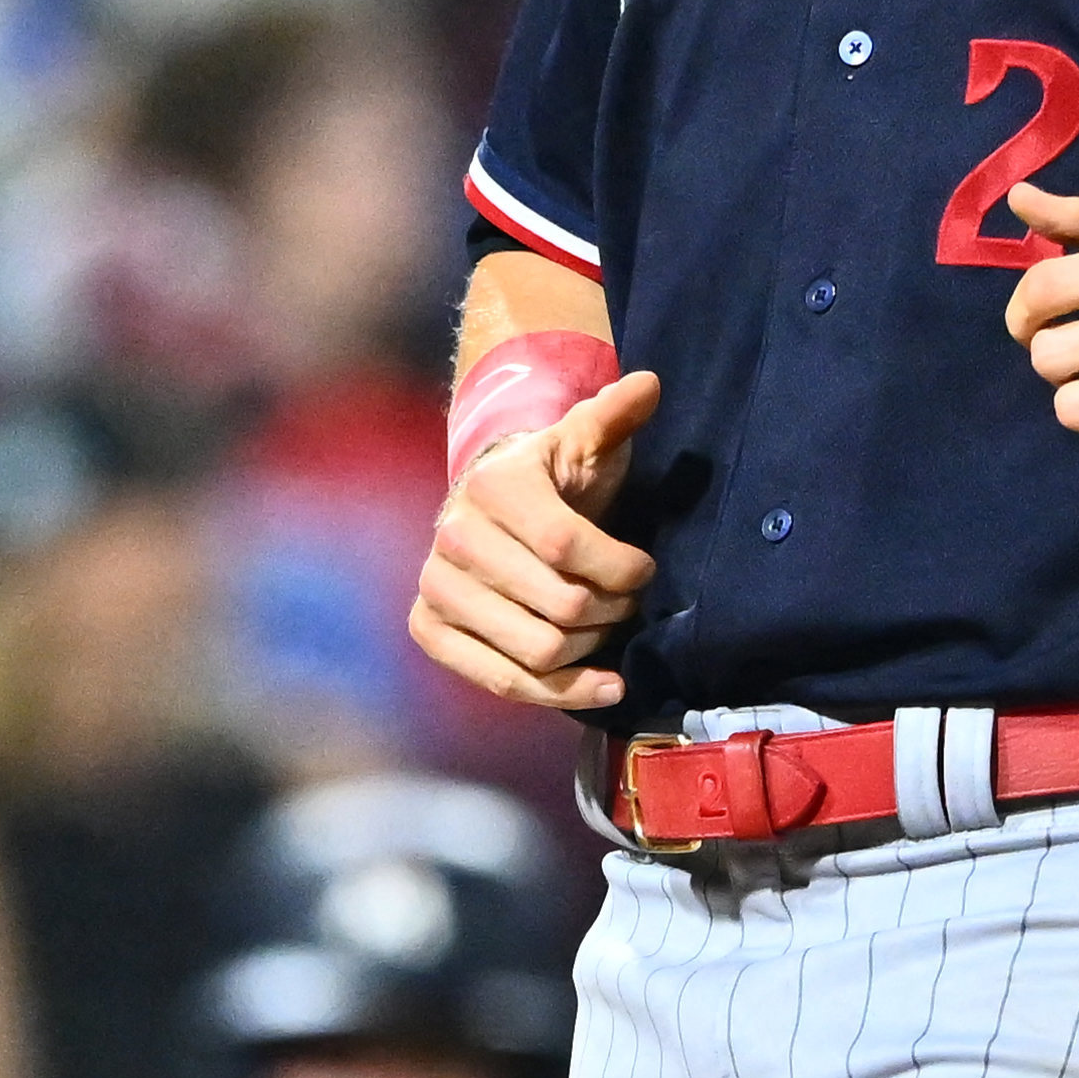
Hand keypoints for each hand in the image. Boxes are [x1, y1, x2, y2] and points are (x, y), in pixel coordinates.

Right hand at [409, 365, 662, 714]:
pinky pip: (502, 682)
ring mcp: (436, 588)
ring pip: (537, 651)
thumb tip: (649, 384)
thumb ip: (614, 415)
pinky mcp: (429, 629)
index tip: (643, 569)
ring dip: (591, 649)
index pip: (565, 546)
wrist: (488, 510)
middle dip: (611, 611)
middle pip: (558, 607)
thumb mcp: (583, 443)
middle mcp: (453, 538)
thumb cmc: (551, 480)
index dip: (619, 567)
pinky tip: (605, 686)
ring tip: (607, 630)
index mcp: (493, 488)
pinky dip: (561, 693)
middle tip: (627, 602)